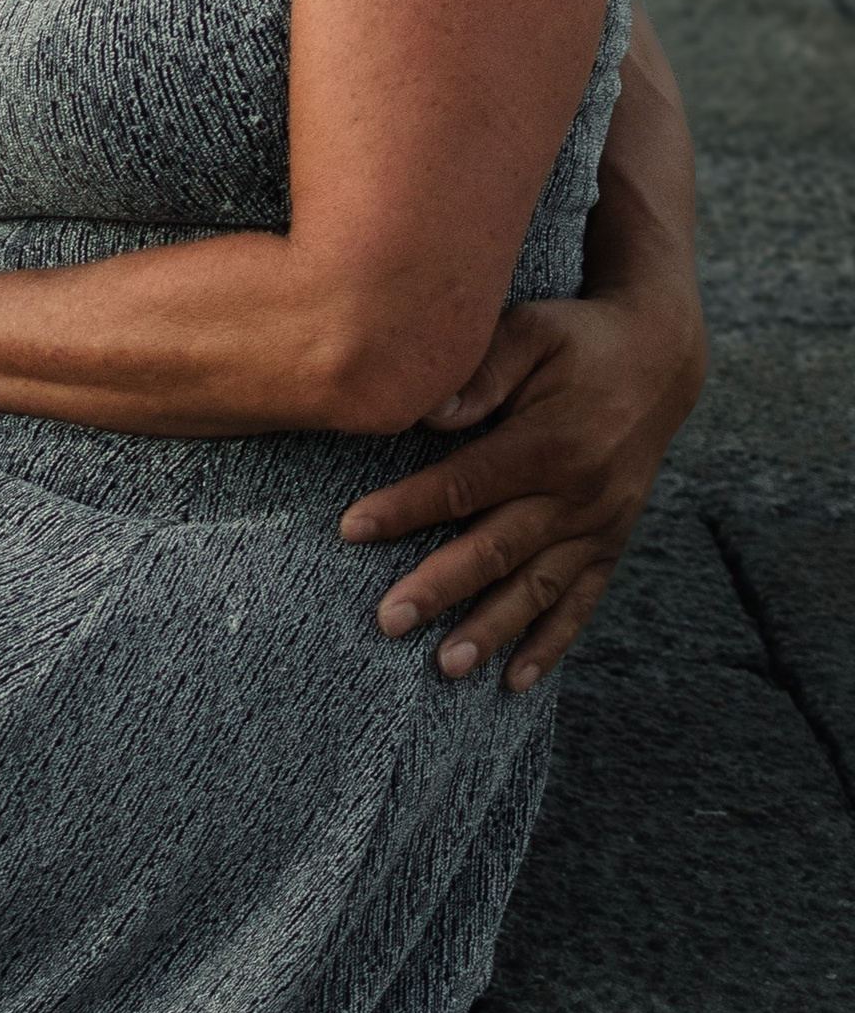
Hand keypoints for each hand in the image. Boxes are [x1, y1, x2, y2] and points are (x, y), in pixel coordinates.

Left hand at [341, 285, 705, 691]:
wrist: (660, 360)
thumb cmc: (577, 340)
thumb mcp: (529, 332)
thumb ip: (480, 372)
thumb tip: (427, 414)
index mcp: (551, 442)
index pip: (465, 484)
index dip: (407, 508)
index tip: (352, 529)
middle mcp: (580, 494)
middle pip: (498, 548)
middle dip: (440, 588)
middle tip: (388, 621)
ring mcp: (600, 525)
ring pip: (538, 588)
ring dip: (492, 630)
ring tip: (448, 666)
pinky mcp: (612, 542)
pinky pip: (581, 602)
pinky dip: (551, 643)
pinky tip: (517, 680)